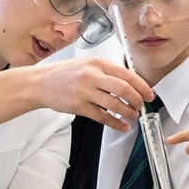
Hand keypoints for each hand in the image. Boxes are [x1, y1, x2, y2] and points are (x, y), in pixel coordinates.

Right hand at [36, 57, 153, 130]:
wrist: (40, 83)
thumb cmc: (64, 73)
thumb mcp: (87, 64)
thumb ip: (107, 71)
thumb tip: (131, 83)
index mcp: (97, 63)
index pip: (127, 74)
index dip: (142, 86)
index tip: (149, 94)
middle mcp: (91, 75)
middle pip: (123, 89)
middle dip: (137, 100)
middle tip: (140, 106)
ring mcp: (84, 92)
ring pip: (114, 104)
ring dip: (128, 113)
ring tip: (132, 116)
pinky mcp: (78, 106)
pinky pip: (102, 117)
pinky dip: (115, 123)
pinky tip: (121, 126)